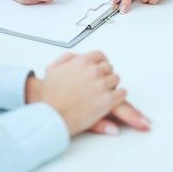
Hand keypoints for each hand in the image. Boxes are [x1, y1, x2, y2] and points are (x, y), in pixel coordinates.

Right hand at [26, 51, 145, 136]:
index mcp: (82, 62)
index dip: (100, 63)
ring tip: (105, 91)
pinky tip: (113, 99)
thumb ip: (65, 59)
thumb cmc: (50, 97)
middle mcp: (93, 71)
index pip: (100, 56)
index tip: (100, 67)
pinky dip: (119, 96)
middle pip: (109, 67)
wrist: (52, 116)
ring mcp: (101, 85)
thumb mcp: (52, 69)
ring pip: (116, 79)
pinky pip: (122, 93)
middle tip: (101, 82)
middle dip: (105, 74)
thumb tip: (73, 57)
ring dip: (112, 85)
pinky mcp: (108, 100)